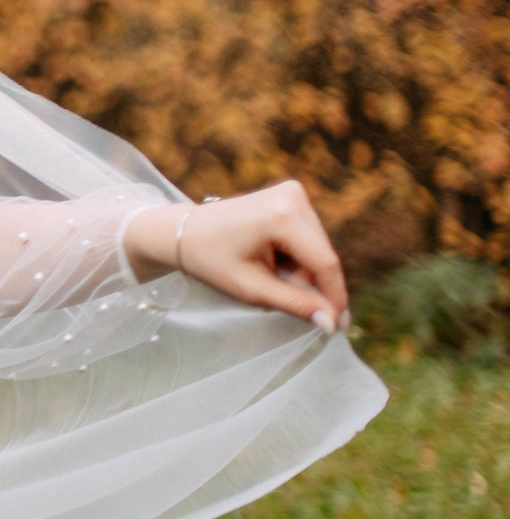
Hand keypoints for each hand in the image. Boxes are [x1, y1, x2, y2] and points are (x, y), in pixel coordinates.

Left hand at [125, 182, 350, 332]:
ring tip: (265, 273)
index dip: (334, 297)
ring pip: (316, 248)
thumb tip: (332, 322)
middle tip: (279, 297)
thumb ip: (295, 304)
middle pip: (322, 255)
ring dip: (300, 270)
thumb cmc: (209, 260)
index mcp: (283, 215)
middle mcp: (293, 196)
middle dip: (310, 283)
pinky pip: (306, 237)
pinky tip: (268, 259)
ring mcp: (292, 192)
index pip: (325, 263)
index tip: (337, 326)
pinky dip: (294, 256)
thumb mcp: (251, 288)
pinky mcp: (290, 195)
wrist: (181, 231)